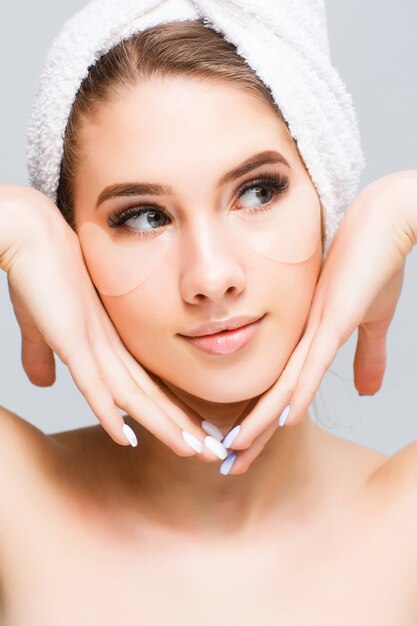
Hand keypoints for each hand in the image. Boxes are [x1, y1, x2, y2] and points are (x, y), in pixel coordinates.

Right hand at [0, 184, 220, 461]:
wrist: (32, 237)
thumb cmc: (38, 278)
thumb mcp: (43, 328)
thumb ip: (44, 357)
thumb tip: (43, 382)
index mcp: (110, 343)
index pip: (146, 386)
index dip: (169, 413)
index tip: (192, 436)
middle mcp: (111, 346)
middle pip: (152, 395)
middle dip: (181, 427)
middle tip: (212, 453)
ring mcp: (95, 343)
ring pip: (135, 395)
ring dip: (162, 426)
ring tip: (192, 450)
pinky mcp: (74, 340)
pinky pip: (95, 385)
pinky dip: (110, 413)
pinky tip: (127, 437)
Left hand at [224, 170, 416, 473]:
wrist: (383, 224)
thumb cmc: (375, 268)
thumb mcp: (371, 322)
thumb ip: (366, 358)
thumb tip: (366, 392)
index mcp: (307, 340)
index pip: (279, 391)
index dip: (261, 423)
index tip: (244, 450)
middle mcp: (301, 338)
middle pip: (270, 395)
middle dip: (250, 434)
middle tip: (226, 466)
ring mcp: (313, 329)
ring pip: (281, 386)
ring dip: (259, 423)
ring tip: (235, 453)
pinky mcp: (331, 319)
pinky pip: (311, 363)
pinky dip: (297, 393)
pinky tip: (281, 420)